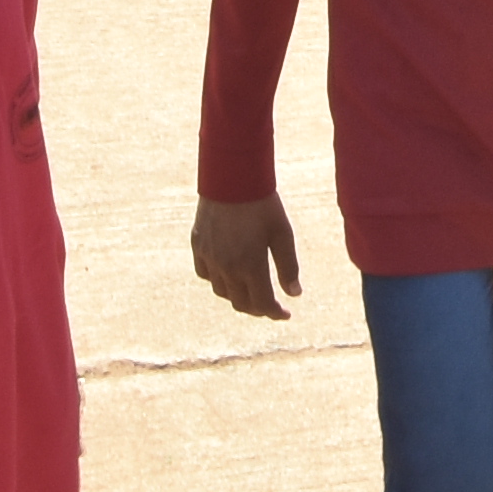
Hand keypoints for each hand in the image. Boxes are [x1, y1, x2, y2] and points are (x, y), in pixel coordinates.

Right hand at [189, 193, 306, 321]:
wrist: (232, 177)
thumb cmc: (263, 203)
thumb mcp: (283, 233)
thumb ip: (288, 266)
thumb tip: (294, 294)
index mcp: (250, 265)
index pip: (262, 303)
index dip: (275, 312)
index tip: (286, 314)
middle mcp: (226, 267)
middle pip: (241, 303)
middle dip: (258, 308)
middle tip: (270, 305)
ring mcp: (209, 257)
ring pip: (222, 291)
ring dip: (237, 296)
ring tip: (251, 290)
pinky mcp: (197, 245)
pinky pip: (205, 274)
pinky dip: (218, 280)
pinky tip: (228, 274)